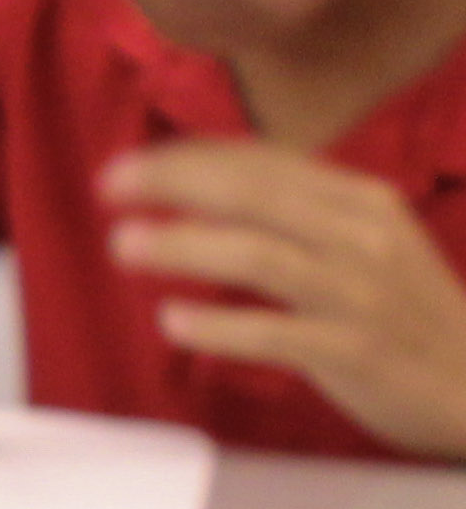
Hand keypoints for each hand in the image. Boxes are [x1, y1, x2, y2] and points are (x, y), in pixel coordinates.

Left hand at [106, 139, 465, 455]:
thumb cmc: (401, 310)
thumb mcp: (362, 244)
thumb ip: (294, 215)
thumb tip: (203, 186)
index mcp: (363, 202)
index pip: (266, 162)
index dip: (190, 158)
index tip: (128, 165)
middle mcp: (364, 236)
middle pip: (255, 195)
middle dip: (174, 184)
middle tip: (107, 186)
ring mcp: (361, 294)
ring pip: (260, 255)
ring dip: (184, 246)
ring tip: (123, 245)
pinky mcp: (355, 351)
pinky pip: (276, 333)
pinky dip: (219, 326)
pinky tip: (172, 321)